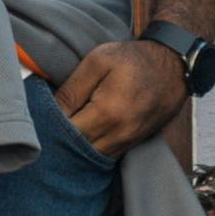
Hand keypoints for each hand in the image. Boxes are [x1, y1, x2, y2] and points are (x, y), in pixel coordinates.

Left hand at [48, 38, 184, 159]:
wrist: (174, 65)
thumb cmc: (134, 58)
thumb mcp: (98, 62)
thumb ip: (72, 89)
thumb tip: (49, 112)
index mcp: (108, 113)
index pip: (68, 133)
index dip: (50, 128)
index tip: (40, 119)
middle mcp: (120, 134)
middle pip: (79, 151)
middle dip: (61, 141)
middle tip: (46, 127)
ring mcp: (129, 142)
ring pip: (92, 157)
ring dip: (76, 148)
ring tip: (64, 130)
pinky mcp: (134, 143)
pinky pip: (106, 154)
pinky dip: (92, 148)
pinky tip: (83, 135)